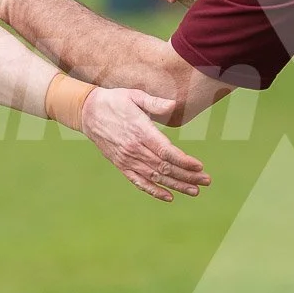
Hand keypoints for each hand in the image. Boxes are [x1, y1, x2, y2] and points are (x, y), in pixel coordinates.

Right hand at [80, 86, 209, 201]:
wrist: (88, 112)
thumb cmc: (115, 101)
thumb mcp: (134, 95)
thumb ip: (154, 102)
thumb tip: (173, 104)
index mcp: (140, 131)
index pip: (165, 151)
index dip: (183, 161)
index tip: (199, 166)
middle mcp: (134, 149)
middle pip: (164, 167)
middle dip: (187, 176)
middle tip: (206, 181)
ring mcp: (127, 159)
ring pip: (155, 177)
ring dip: (176, 185)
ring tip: (195, 191)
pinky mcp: (121, 165)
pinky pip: (139, 182)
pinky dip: (154, 191)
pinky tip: (169, 197)